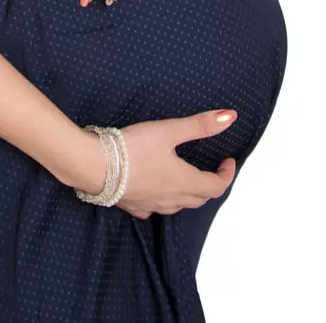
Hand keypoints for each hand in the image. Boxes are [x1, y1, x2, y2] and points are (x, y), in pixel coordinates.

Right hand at [76, 108, 237, 217]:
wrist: (94, 166)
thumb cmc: (132, 148)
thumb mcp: (169, 130)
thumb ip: (200, 125)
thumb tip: (230, 117)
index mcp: (184, 182)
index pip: (216, 187)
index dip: (226, 175)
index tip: (227, 161)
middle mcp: (171, 199)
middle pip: (200, 199)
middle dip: (209, 184)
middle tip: (209, 167)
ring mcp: (152, 205)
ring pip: (179, 206)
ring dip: (189, 194)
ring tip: (186, 176)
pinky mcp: (134, 207)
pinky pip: (156, 208)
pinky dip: (164, 199)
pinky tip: (156, 188)